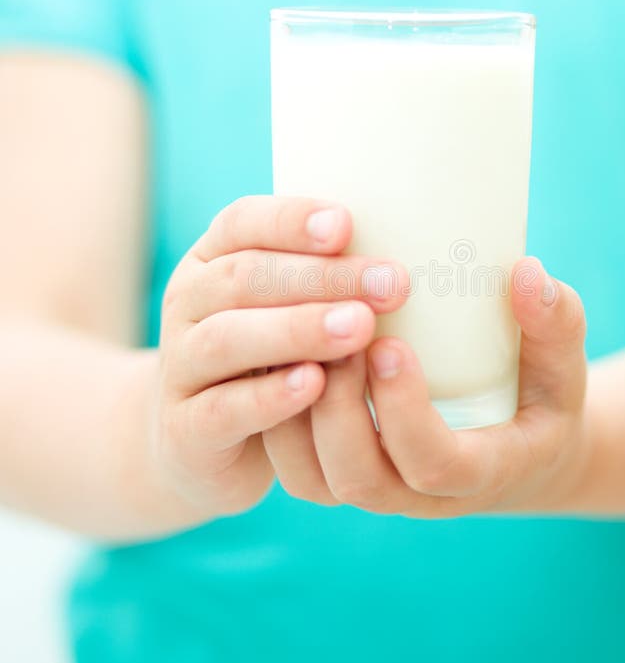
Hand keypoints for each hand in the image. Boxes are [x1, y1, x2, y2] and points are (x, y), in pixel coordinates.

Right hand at [150, 196, 406, 521]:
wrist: (200, 441)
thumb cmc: (266, 357)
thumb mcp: (286, 307)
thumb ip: (327, 276)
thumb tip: (407, 257)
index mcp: (213, 261)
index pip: (242, 223)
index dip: (291, 220)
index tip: (348, 225)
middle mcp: (188, 303)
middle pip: (244, 277)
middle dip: (321, 277)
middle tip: (390, 285)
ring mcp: (180, 365)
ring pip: (228, 339)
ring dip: (298, 330)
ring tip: (360, 328)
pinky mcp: (186, 428)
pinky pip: (224, 408)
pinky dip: (270, 396)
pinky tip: (316, 385)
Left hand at [263, 257, 588, 516]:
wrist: (516, 446)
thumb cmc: (542, 399)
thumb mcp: (563, 365)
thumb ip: (556, 323)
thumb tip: (529, 273)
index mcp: (480, 473)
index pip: (434, 466)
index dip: (404, 413)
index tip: (389, 344)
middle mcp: (418, 494)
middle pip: (360, 478)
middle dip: (339, 407)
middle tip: (336, 335)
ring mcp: (376, 486)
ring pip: (313, 478)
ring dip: (296, 413)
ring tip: (300, 340)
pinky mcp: (343, 469)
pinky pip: (294, 462)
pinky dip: (276, 414)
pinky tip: (278, 353)